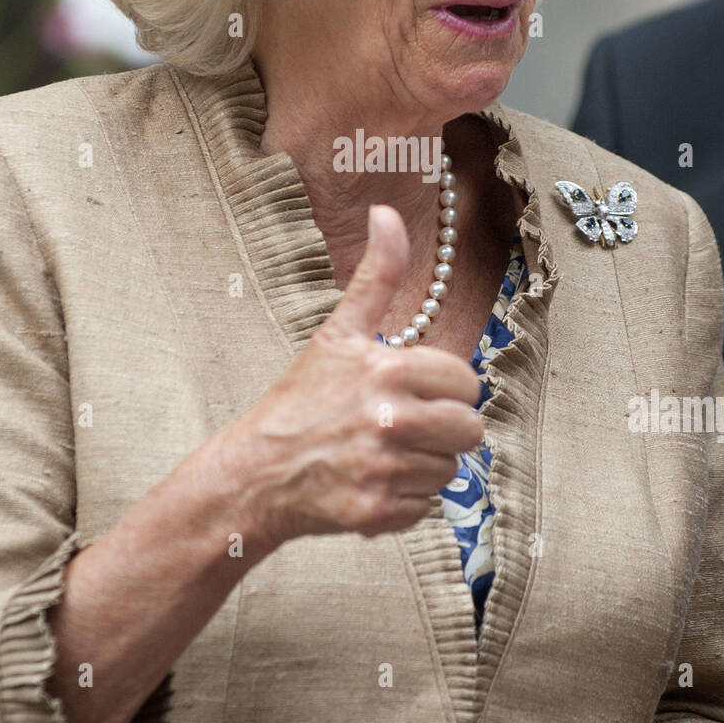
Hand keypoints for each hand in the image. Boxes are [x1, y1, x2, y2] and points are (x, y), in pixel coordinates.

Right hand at [215, 204, 483, 546]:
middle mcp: (392, 419)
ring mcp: (385, 468)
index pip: (467, 383)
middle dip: (441, 431)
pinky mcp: (378, 511)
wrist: (255, 471)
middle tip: (401, 426)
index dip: (443, 389)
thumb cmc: (300, 399)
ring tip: (382, 454)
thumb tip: (387, 211)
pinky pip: (424, 508)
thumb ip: (376, 274)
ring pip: (449, 471)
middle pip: (469, 431)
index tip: (413, 392)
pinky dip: (402, 501)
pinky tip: (371, 483)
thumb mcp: (339, 331)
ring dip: (422, 467)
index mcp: (391, 370)